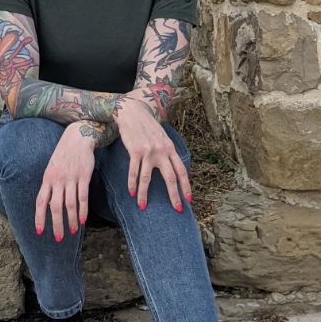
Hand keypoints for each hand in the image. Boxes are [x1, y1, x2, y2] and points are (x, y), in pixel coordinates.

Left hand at [34, 122, 97, 241]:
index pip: (40, 202)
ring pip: (70, 204)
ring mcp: (71, 178)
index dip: (39, 217)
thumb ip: (50, 186)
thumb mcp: (52, 168)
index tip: (40, 231)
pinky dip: (82, 210)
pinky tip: (83, 220)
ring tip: (73, 232)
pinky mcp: (83, 176)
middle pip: (55, 207)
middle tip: (58, 238)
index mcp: (47, 178)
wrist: (77, 137)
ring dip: (71, 220)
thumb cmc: (63, 155)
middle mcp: (57, 180)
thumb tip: (47, 205)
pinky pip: (82, 196)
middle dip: (56, 224)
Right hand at [114, 94, 191, 213]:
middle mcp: (162, 151)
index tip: (188, 199)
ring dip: (144, 195)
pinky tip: (131, 192)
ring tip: (142, 207)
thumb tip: (172, 168)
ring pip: (147, 178)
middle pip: (170, 177)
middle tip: (177, 209)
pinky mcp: (135, 151)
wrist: (133, 112)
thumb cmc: (147, 126)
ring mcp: (148, 151)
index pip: (181, 171)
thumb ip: (167, 151)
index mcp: (170, 148)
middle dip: (174, 195)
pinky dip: (132, 183)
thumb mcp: (162, 137)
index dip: (186, 186)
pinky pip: (134, 171)